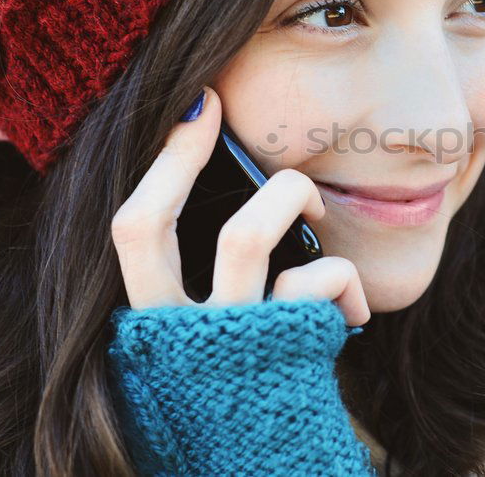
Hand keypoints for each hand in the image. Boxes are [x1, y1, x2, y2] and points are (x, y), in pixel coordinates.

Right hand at [109, 85, 370, 326]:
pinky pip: (320, 278)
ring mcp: (232, 344)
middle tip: (221, 113)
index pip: (132, 232)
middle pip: (150, 223)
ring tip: (320, 216)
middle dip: (184, 157)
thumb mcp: (217, 341)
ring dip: (291, 196)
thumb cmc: (255, 382)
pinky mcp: (289, 352)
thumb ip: (206, 286)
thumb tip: (238, 191)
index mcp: (160, 328)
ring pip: (242, 235)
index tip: (197, 101)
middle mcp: (182, 336)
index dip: (158, 163)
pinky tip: (352, 309)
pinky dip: (344, 278)